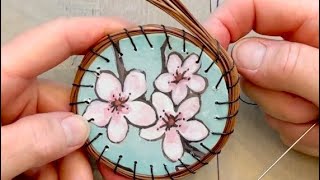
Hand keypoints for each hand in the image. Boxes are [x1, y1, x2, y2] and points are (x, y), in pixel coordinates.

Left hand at [1, 17, 129, 179]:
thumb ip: (25, 142)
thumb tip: (77, 129)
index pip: (56, 41)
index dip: (95, 31)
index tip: (128, 36)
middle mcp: (12, 97)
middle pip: (70, 104)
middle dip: (94, 134)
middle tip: (117, 158)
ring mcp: (18, 123)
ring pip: (66, 137)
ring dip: (80, 164)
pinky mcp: (20, 146)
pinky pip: (53, 155)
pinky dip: (67, 172)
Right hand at [204, 0, 318, 155]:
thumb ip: (293, 65)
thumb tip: (240, 55)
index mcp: (315, 23)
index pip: (253, 7)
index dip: (225, 23)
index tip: (208, 50)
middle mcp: (301, 47)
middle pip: (251, 60)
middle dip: (271, 89)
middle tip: (307, 103)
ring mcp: (295, 78)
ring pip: (262, 95)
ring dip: (290, 114)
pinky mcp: (296, 103)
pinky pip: (276, 118)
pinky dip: (298, 129)